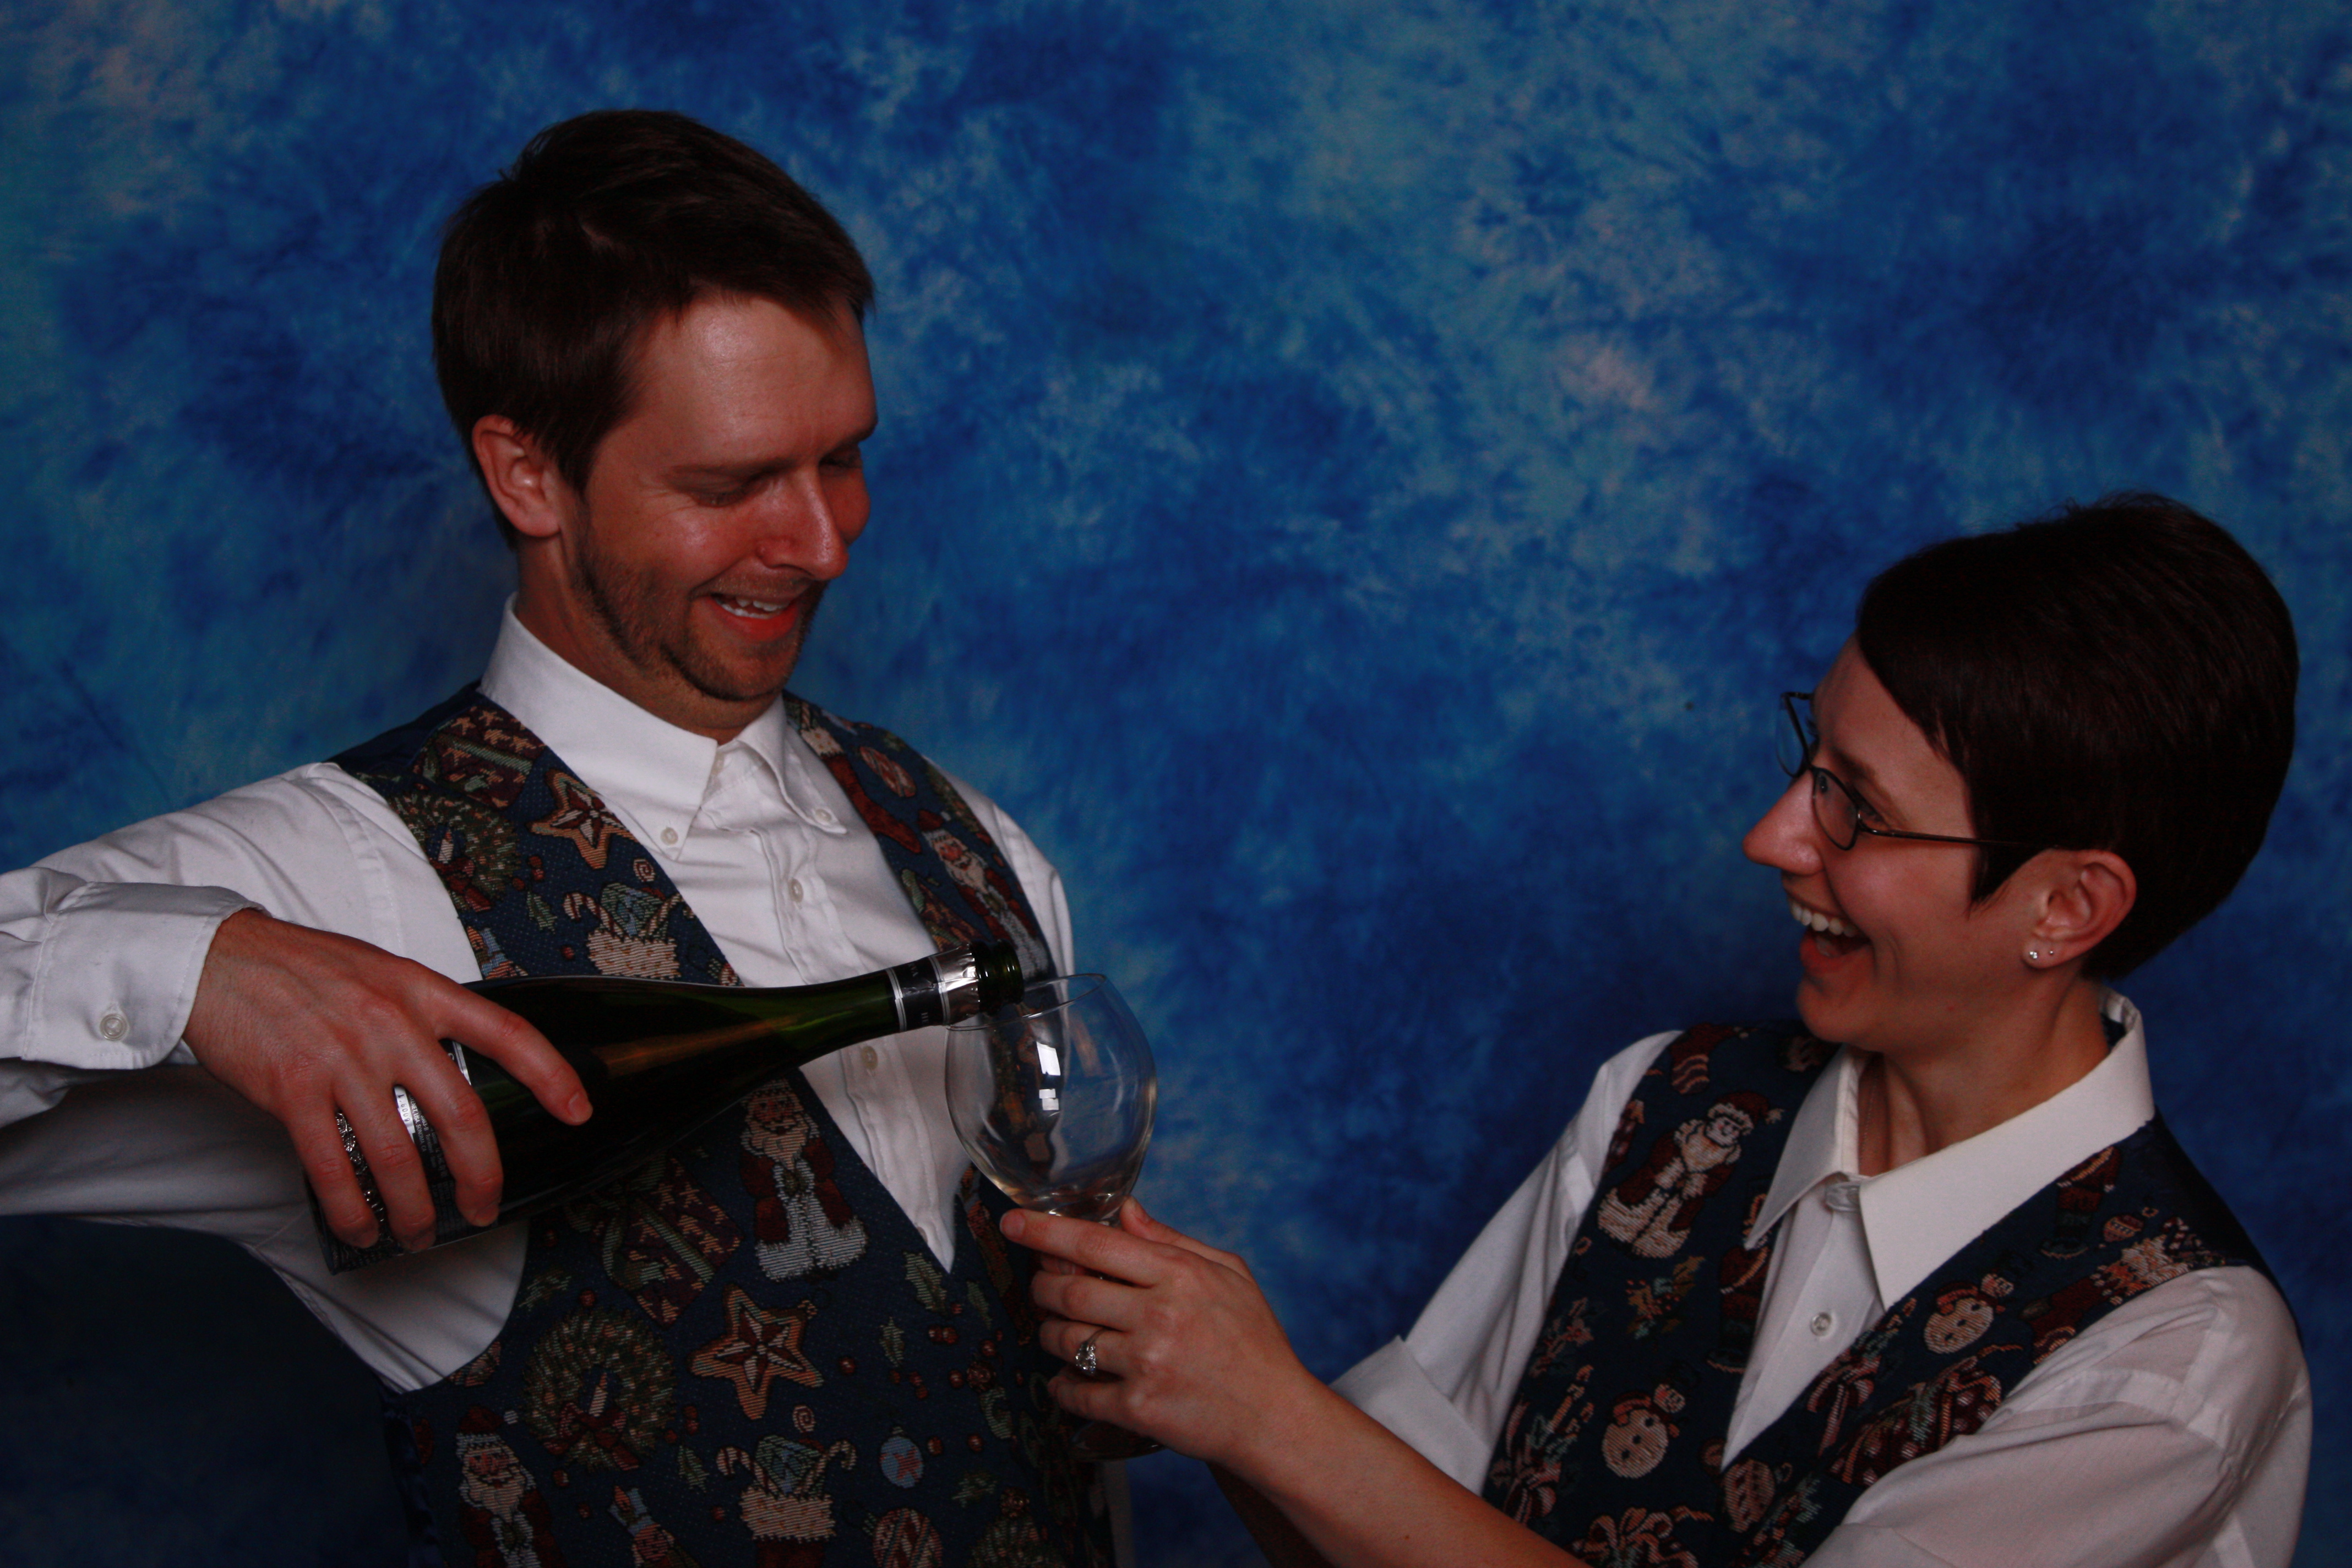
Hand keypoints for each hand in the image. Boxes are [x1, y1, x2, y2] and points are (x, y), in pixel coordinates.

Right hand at [182, 909, 588, 1250]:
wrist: (217, 961)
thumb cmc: (302, 969)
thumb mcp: (380, 973)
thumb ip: (422, 1016)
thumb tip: (456, 1069)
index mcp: (421, 992)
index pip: (507, 1034)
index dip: (551, 1075)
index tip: (578, 1112)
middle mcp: (391, 1026)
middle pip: (460, 1115)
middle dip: (480, 1175)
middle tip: (485, 1208)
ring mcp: (342, 1059)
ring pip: (398, 1155)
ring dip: (414, 1208)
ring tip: (418, 1233)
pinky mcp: (293, 1090)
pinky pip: (334, 1168)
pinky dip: (353, 1210)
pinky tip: (363, 1228)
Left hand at [1000, 1199, 1325, 1472]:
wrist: (1275, 1417)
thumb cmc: (1254, 1341)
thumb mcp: (1228, 1273)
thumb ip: (1172, 1240)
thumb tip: (1124, 1211)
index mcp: (1179, 1274)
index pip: (1094, 1243)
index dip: (1045, 1231)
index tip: (1013, 1222)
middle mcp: (1159, 1315)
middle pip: (1069, 1292)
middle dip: (1042, 1287)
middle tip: (1041, 1288)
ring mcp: (1146, 1363)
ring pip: (1065, 1340)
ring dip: (1051, 1334)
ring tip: (1061, 1332)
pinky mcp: (1138, 1408)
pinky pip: (1076, 1392)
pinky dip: (1061, 1386)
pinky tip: (1065, 1381)